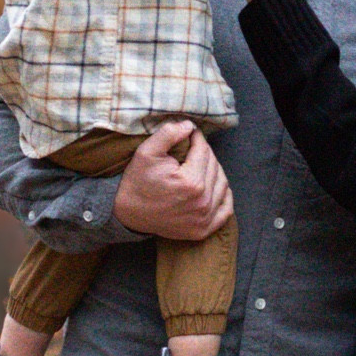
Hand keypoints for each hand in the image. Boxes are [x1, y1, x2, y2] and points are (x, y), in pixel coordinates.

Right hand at [112, 122, 233, 240]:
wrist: (128, 212)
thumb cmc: (137, 180)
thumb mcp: (146, 152)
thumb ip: (169, 134)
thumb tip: (190, 125)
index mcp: (191, 182)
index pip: (204, 150)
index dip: (197, 138)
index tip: (190, 133)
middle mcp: (202, 201)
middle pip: (214, 166)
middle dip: (205, 153)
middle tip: (193, 149)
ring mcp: (205, 218)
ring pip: (223, 184)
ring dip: (214, 171)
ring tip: (200, 165)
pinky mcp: (204, 229)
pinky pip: (226, 209)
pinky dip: (224, 196)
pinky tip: (214, 186)